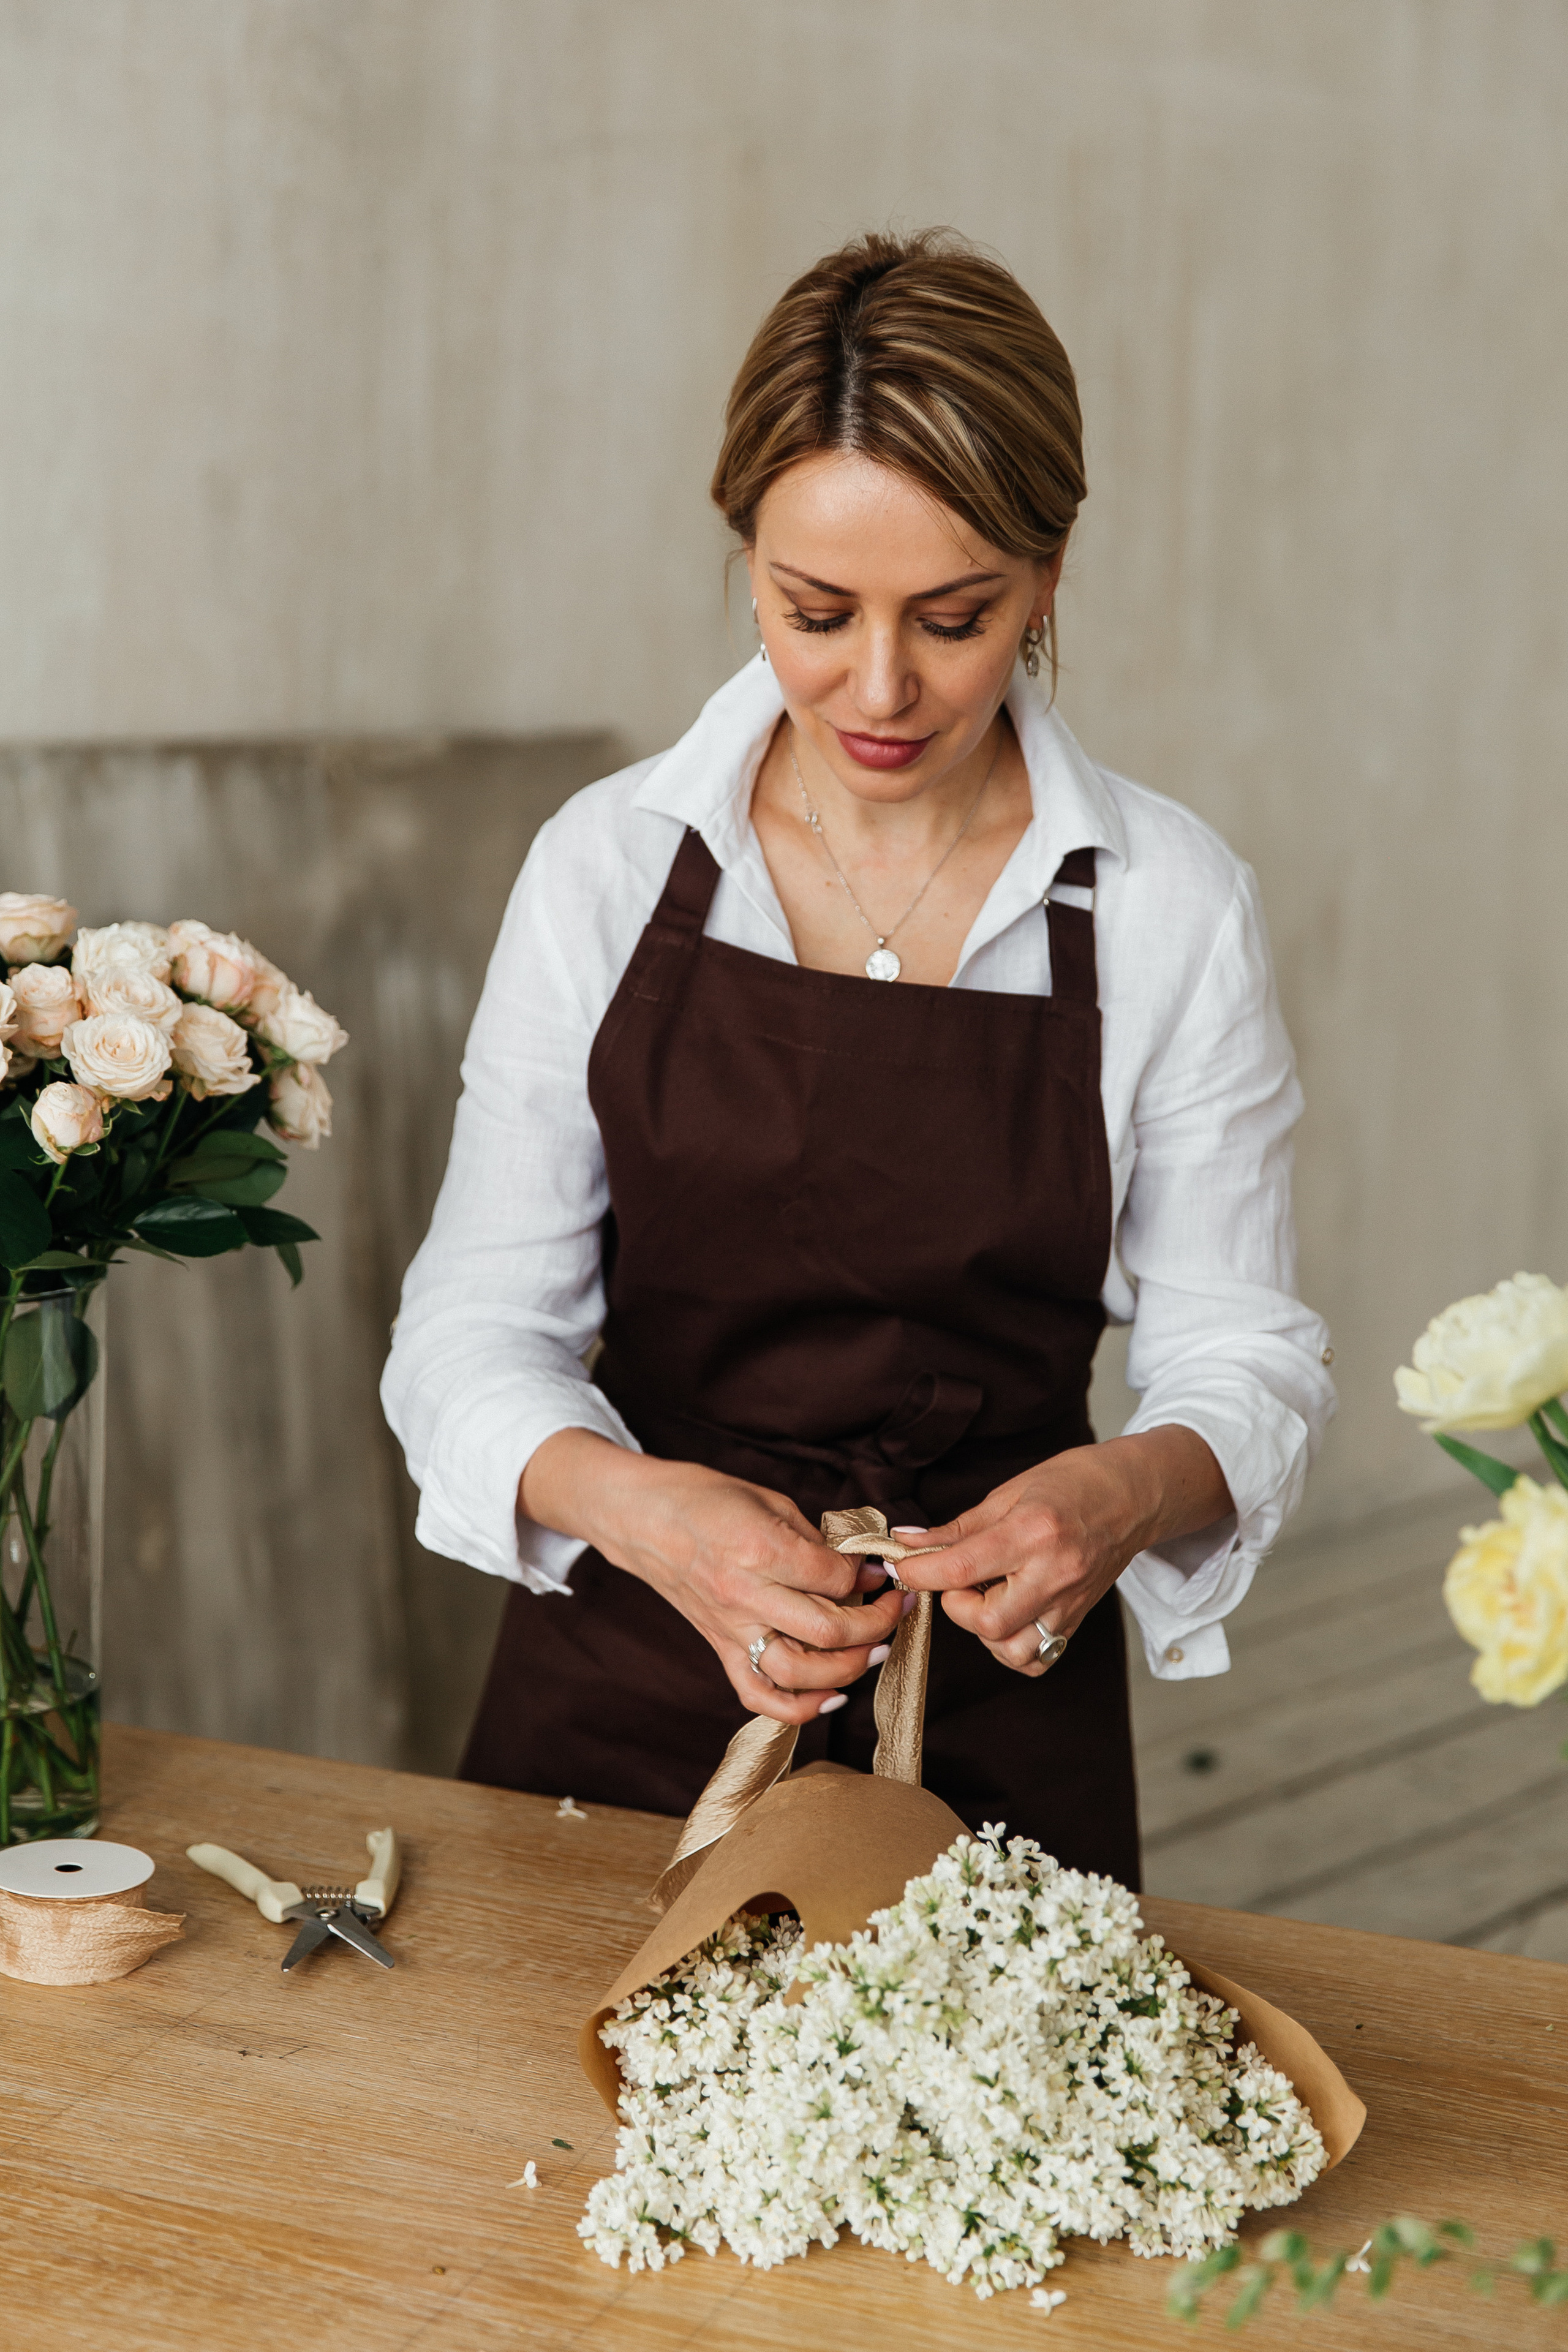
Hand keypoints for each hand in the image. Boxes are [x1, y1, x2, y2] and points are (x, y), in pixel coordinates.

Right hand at [520, 1430, 908, 1724]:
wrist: (641, 1517)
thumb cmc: (704, 1497)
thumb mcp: (768, 1499)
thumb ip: (812, 1537)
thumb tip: (854, 1565)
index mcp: (759, 1549)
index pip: (834, 1578)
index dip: (869, 1575)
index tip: (880, 1568)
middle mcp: (745, 1595)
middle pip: (828, 1631)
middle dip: (876, 1623)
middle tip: (895, 1608)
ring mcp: (730, 1628)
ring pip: (799, 1672)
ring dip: (849, 1668)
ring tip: (874, 1650)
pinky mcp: (719, 1648)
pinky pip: (758, 1695)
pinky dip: (798, 1707)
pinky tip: (830, 1696)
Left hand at [892, 1427, 1231, 1676]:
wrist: (1135, 1495)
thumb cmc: (1074, 1483)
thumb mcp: (1010, 1491)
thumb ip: (959, 1528)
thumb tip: (910, 1544)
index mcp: (1033, 1533)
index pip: (961, 1568)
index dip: (920, 1571)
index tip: (901, 1566)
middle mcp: (1054, 1574)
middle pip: (986, 1620)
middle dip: (956, 1604)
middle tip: (957, 1578)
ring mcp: (1069, 1603)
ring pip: (1011, 1649)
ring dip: (984, 1630)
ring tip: (985, 1596)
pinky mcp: (1077, 1619)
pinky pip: (1036, 1657)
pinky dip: (1011, 1647)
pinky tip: (1006, 1616)